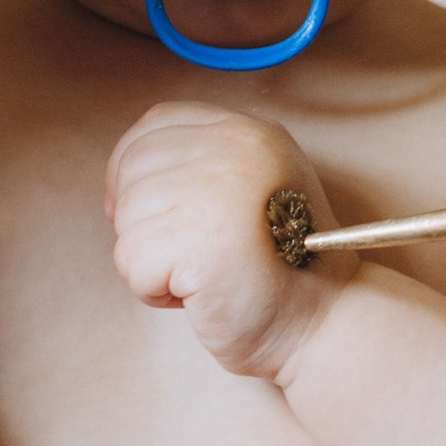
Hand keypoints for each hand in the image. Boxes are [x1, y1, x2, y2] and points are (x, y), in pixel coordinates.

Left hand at [105, 104, 335, 380]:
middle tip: (189, 255)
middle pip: (132, 169)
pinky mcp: (198, 240)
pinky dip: (154, 290)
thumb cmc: (284, 270)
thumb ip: (204, 168)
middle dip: (142, 220)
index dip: (130, 164)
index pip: (156, 122)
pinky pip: (132, 261)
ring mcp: (215, 191)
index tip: (138, 207)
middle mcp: (232, 150)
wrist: (325, 323)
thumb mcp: (256, 190)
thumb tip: (120, 184)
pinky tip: (199, 295)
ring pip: (126, 219)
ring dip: (151, 262)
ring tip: (204, 277)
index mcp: (248, 134)